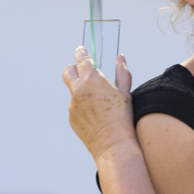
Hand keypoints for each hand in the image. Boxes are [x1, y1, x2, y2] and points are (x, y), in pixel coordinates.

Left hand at [61, 46, 135, 162]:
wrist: (113, 144)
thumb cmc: (122, 118)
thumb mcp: (125, 92)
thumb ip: (122, 72)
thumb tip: (120, 58)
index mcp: (92, 80)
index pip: (82, 59)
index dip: (81, 53)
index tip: (81, 49)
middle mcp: (78, 90)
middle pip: (68, 71)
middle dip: (74, 67)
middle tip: (82, 70)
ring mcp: (72, 104)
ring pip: (73, 91)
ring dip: (82, 91)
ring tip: (99, 102)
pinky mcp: (71, 117)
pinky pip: (75, 107)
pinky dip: (83, 107)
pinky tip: (96, 116)